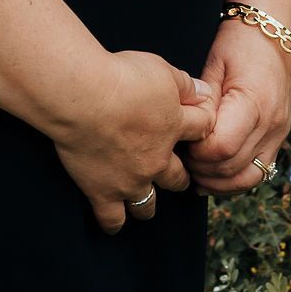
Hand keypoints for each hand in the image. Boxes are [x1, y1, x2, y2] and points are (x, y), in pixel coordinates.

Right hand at [53, 50, 219, 234]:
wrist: (85, 97)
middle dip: (178, 175)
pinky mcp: (103, 192)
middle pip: (178, 177)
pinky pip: (112, 220)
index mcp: (173, 126)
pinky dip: (113, 222)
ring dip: (148, 203)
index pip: (201, 129)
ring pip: (147, 205)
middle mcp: (157, 160)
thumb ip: (185, 83)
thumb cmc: (122, 76)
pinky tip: (113, 221)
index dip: (202, 124)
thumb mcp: (161, 68)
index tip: (197, 122)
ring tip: (144, 199)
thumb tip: (204, 91)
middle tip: (173, 171)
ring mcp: (130, 181)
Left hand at [182, 17, 290, 196]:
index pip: (222, 147)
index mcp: (254, 103)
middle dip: (202, 169)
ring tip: (194, 172)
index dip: (197, 152)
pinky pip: (258, 173)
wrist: (271, 35)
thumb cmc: (237, 43)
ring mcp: (278, 135)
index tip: (181, 141)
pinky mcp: (278, 139)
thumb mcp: (214, 63)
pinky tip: (212, 176)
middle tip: (180, 159)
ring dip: (218, 182)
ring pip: (248, 178)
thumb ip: (203, 100)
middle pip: (232, 167)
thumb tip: (188, 129)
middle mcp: (271, 125)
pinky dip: (234, 180)